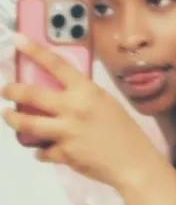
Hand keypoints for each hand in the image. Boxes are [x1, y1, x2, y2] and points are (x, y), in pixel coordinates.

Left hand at [1, 34, 157, 189]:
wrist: (134, 164)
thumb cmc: (126, 132)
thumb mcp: (106, 104)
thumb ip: (83, 97)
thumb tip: (61, 94)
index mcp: (86, 91)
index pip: (55, 64)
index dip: (33, 50)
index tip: (17, 40)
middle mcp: (72, 109)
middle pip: (31, 94)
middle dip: (12, 90)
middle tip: (6, 90)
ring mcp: (66, 132)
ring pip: (27, 123)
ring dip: (13, 119)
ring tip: (9, 116)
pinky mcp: (64, 154)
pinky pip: (43, 150)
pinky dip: (41, 150)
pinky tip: (42, 150)